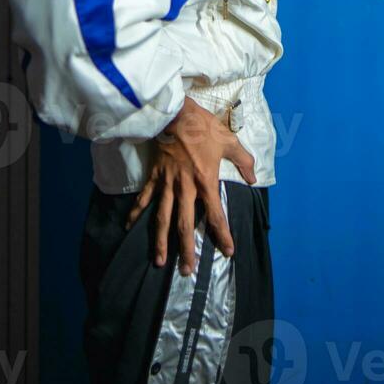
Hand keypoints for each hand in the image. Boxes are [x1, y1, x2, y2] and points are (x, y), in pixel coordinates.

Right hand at [124, 96, 256, 276]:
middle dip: (186, 249)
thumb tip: (254, 178)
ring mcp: (167, 183)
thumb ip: (243, 160)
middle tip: (186, 270)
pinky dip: (137, 212)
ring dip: (161, 240)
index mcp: (205, 181)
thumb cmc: (203, 126)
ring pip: (163, 217)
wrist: (175, 113)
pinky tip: (129, 226)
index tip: (228, 251)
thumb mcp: (229, 141)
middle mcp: (185, 187)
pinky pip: (145, 197)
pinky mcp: (155, 175)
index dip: (222, 234)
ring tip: (159, 261)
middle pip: (185, 224)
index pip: (215, 214)